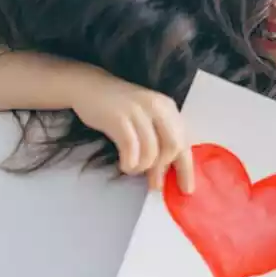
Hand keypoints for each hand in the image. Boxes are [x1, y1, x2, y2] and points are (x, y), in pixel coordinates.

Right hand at [70, 75, 192, 192]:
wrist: (89, 86)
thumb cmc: (118, 108)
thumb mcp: (145, 119)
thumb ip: (158, 141)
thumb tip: (162, 176)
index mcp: (167, 107)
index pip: (184, 141)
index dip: (186, 168)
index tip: (186, 189)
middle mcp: (157, 107)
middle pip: (173, 146)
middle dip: (163, 168)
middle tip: (153, 181)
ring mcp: (138, 111)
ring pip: (151, 152)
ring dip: (142, 168)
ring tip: (132, 168)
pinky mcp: (119, 118)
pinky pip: (131, 150)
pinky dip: (129, 163)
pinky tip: (124, 165)